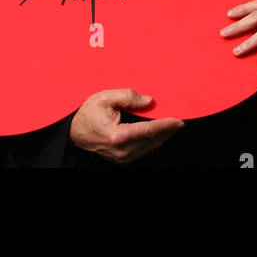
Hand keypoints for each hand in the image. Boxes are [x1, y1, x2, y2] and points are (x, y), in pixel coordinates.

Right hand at [69, 89, 183, 163]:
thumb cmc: (89, 113)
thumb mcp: (105, 97)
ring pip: (150, 148)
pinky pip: (143, 151)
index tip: (179, 121)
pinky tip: (159, 134)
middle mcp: (122, 150)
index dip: (166, 125)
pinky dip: (153, 142)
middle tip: (180, 122)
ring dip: (162, 137)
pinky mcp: (123, 160)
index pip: (148, 130)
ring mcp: (122, 158)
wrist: (76, 132)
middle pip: (152, 141)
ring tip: (172, 127)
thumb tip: (149, 101)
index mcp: (117, 135)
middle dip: (167, 131)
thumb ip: (128, 97)